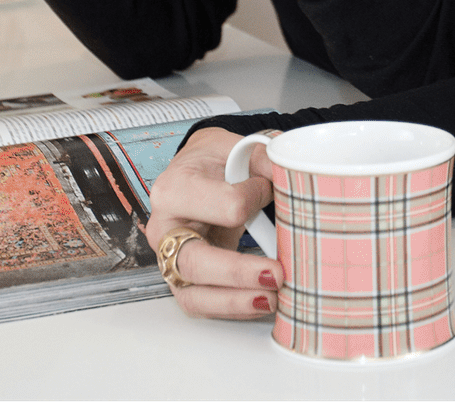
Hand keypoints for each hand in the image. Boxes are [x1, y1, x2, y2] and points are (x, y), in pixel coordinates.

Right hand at [143, 128, 283, 318]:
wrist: (196, 174)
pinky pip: (203, 305)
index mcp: (173, 189)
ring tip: (273, 299)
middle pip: (194, 262)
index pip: (226, 206)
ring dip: (235, 301)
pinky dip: (233, 308)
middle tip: (278, 274)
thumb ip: (262, 156)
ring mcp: (169, 259)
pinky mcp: (183, 280)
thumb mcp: (233, 146)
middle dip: (239, 273)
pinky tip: (261, 303)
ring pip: (194, 295)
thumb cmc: (212, 163)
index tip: (269, 188)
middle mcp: (164, 229)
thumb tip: (290, 172)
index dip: (256, 199)